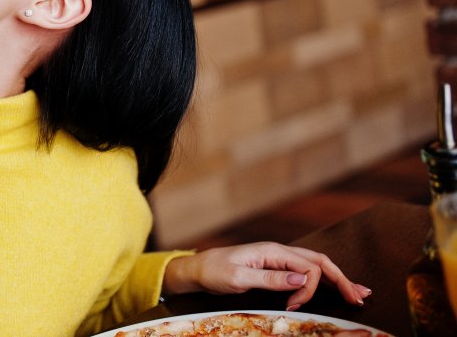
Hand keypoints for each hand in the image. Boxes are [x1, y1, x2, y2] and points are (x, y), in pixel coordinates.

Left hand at [161, 242, 372, 311]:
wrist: (198, 269)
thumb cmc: (214, 271)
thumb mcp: (239, 276)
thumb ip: (271, 278)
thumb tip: (302, 279)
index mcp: (273, 251)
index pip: (308, 267)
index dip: (310, 289)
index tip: (295, 307)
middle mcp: (279, 252)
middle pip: (319, 262)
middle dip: (341, 279)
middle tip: (360, 298)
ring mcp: (278, 259)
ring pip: (316, 265)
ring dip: (337, 279)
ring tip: (357, 293)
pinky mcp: (275, 267)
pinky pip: (305, 271)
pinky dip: (323, 279)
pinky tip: (334, 286)